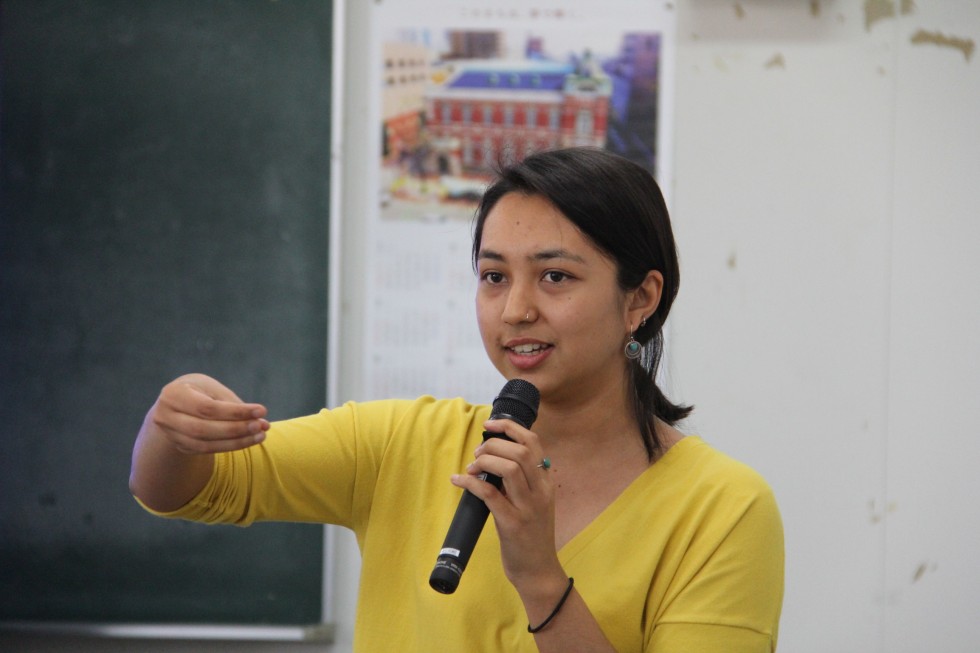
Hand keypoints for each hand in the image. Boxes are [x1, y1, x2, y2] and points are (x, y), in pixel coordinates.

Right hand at [149, 373, 269, 454]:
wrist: (175, 405)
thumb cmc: (200, 391)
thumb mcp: (211, 388)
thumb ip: (231, 402)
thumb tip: (260, 419)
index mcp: (173, 395)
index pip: (207, 408)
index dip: (235, 412)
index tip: (262, 410)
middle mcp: (166, 416)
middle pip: (203, 429)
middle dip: (236, 429)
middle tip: (262, 426)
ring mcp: (170, 434)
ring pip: (205, 444)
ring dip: (237, 441)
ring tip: (260, 435)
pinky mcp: (180, 446)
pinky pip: (206, 451)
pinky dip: (229, 446)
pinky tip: (248, 440)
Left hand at [451, 418, 562, 586]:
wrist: (538, 571)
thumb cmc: (531, 535)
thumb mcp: (535, 502)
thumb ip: (523, 480)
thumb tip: (495, 457)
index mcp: (546, 483)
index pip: (533, 443)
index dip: (510, 427)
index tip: (490, 424)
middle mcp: (540, 492)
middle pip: (519, 451)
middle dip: (492, 445)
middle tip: (478, 454)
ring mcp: (528, 508)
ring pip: (507, 468)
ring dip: (483, 461)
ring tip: (472, 468)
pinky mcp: (512, 524)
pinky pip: (489, 494)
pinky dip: (470, 483)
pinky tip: (458, 480)